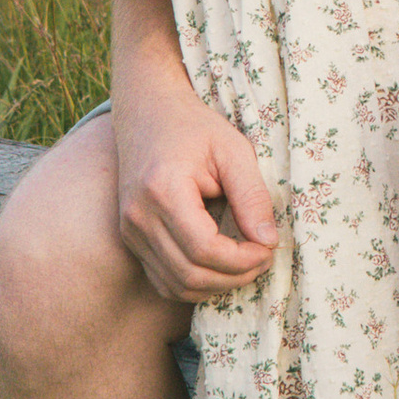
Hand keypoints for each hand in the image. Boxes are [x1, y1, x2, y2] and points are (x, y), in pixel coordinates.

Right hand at [112, 85, 278, 299]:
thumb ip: (252, 196)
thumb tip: (269, 241)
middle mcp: (138, 218)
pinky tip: (221, 266)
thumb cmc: (194, 127)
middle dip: (235, 277)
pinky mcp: (131, 239)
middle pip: (190, 274)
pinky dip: (196, 283)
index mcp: (162, 191)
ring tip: (246, 263)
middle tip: (264, 258)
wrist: (148, 112)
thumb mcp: (233, 151)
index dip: (242, 260)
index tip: (269, 248)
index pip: (204, 249)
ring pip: (176, 285)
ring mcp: (130, 231)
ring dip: (217, 286)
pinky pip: (164, 280)